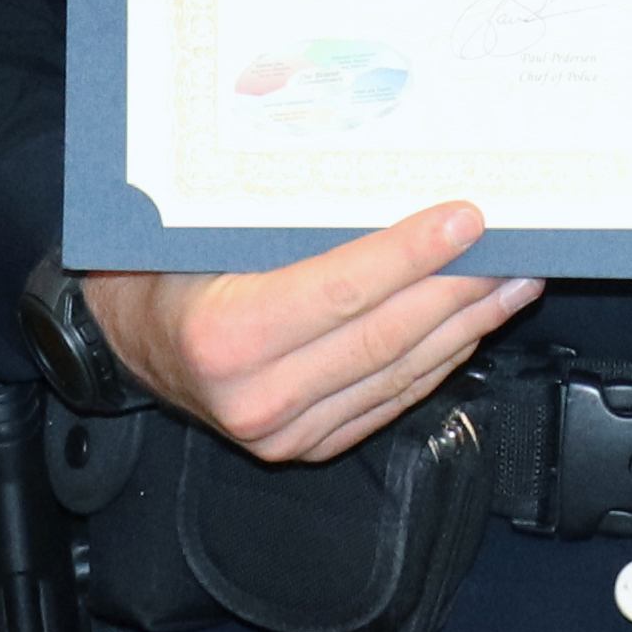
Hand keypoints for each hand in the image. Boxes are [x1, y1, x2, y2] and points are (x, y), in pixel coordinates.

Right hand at [90, 205, 539, 466]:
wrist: (118, 339)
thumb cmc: (157, 269)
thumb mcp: (201, 231)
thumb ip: (285, 222)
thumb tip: (391, 185)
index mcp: (225, 336)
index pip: (344, 291)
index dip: (413, 255)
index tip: (466, 220)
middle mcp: (255, 397)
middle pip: (385, 335)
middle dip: (460, 289)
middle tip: (513, 247)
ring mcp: (283, 432)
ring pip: (399, 372)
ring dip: (466, 325)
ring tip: (513, 280)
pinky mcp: (305, 446)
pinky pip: (389, 399)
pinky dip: (438, 358)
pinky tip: (469, 323)